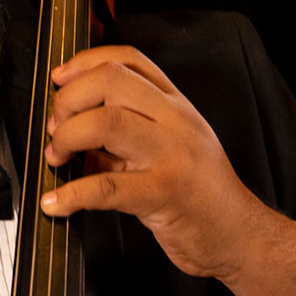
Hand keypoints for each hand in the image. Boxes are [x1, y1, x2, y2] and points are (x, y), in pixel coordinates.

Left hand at [41, 44, 295, 295]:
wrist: (239, 235)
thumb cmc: (200, 194)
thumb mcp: (169, 148)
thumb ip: (126, 133)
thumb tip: (71, 127)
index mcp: (175, 106)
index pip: (129, 60)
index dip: (85, 62)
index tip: (59, 78)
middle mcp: (175, 122)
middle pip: (111, 81)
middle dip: (69, 99)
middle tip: (56, 127)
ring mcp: (172, 155)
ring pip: (107, 122)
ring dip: (68, 137)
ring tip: (57, 157)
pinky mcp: (165, 194)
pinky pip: (107, 187)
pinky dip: (71, 194)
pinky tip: (56, 203)